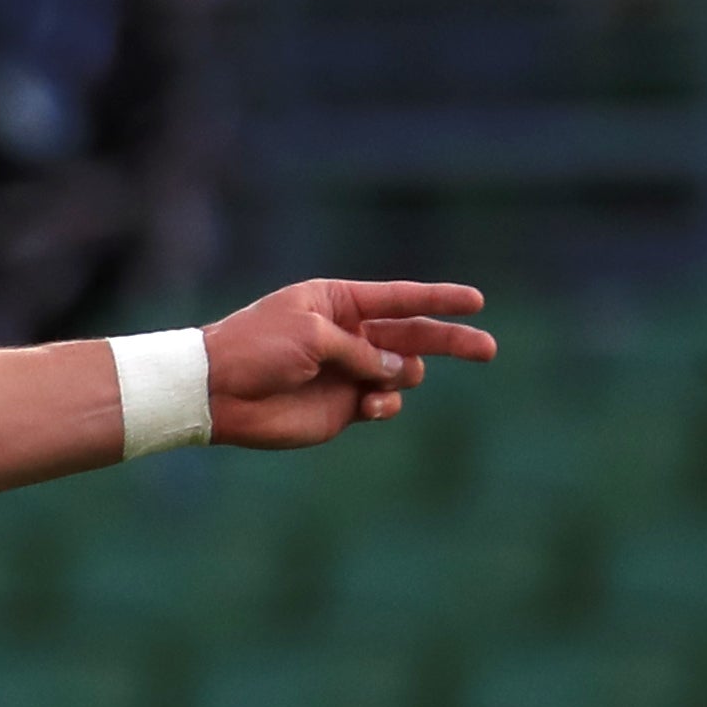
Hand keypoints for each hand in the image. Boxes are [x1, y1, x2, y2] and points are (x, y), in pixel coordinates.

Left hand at [205, 280, 494, 448]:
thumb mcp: (312, 335)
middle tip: (488, 349)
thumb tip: (402, 372)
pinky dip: (387, 404)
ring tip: (379, 383)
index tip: (477, 301)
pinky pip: (383, 404)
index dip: (439, 299)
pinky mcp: (342, 409)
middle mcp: (349, 335)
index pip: (401, 298)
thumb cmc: (258, 348)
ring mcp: (348, 373)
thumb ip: (361, 350)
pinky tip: (372, 405)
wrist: (218, 392)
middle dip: (451, 341)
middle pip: (414, 335)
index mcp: (340, 303)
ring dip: (403, 376)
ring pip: (402, 373)